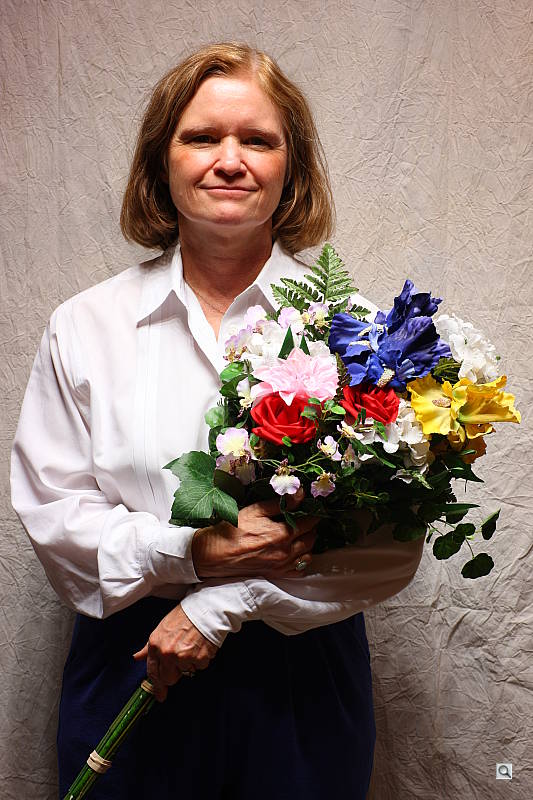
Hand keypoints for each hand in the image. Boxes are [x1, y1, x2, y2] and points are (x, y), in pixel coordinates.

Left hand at [133, 605, 218, 701]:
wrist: (206, 609)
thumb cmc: (185, 615)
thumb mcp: (162, 628)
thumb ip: (149, 647)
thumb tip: (137, 657)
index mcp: (155, 644)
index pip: (152, 671)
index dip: (157, 686)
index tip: (160, 695)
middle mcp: (167, 653)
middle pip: (168, 678)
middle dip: (175, 673)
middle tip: (183, 658)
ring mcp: (183, 657)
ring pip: (186, 672)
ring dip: (190, 662)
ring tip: (193, 644)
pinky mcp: (199, 659)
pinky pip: (200, 667)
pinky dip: (202, 658)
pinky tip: (202, 645)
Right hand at [191, 488, 318, 578]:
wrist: (216, 554)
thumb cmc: (233, 529)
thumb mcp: (255, 510)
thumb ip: (280, 503)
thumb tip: (301, 493)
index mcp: (283, 534)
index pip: (309, 522)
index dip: (313, 513)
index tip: (313, 507)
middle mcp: (286, 552)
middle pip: (311, 538)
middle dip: (312, 527)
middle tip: (307, 518)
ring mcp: (282, 565)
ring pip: (308, 554)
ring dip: (309, 543)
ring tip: (303, 534)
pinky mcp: (276, 574)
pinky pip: (299, 570)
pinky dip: (302, 561)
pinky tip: (297, 552)